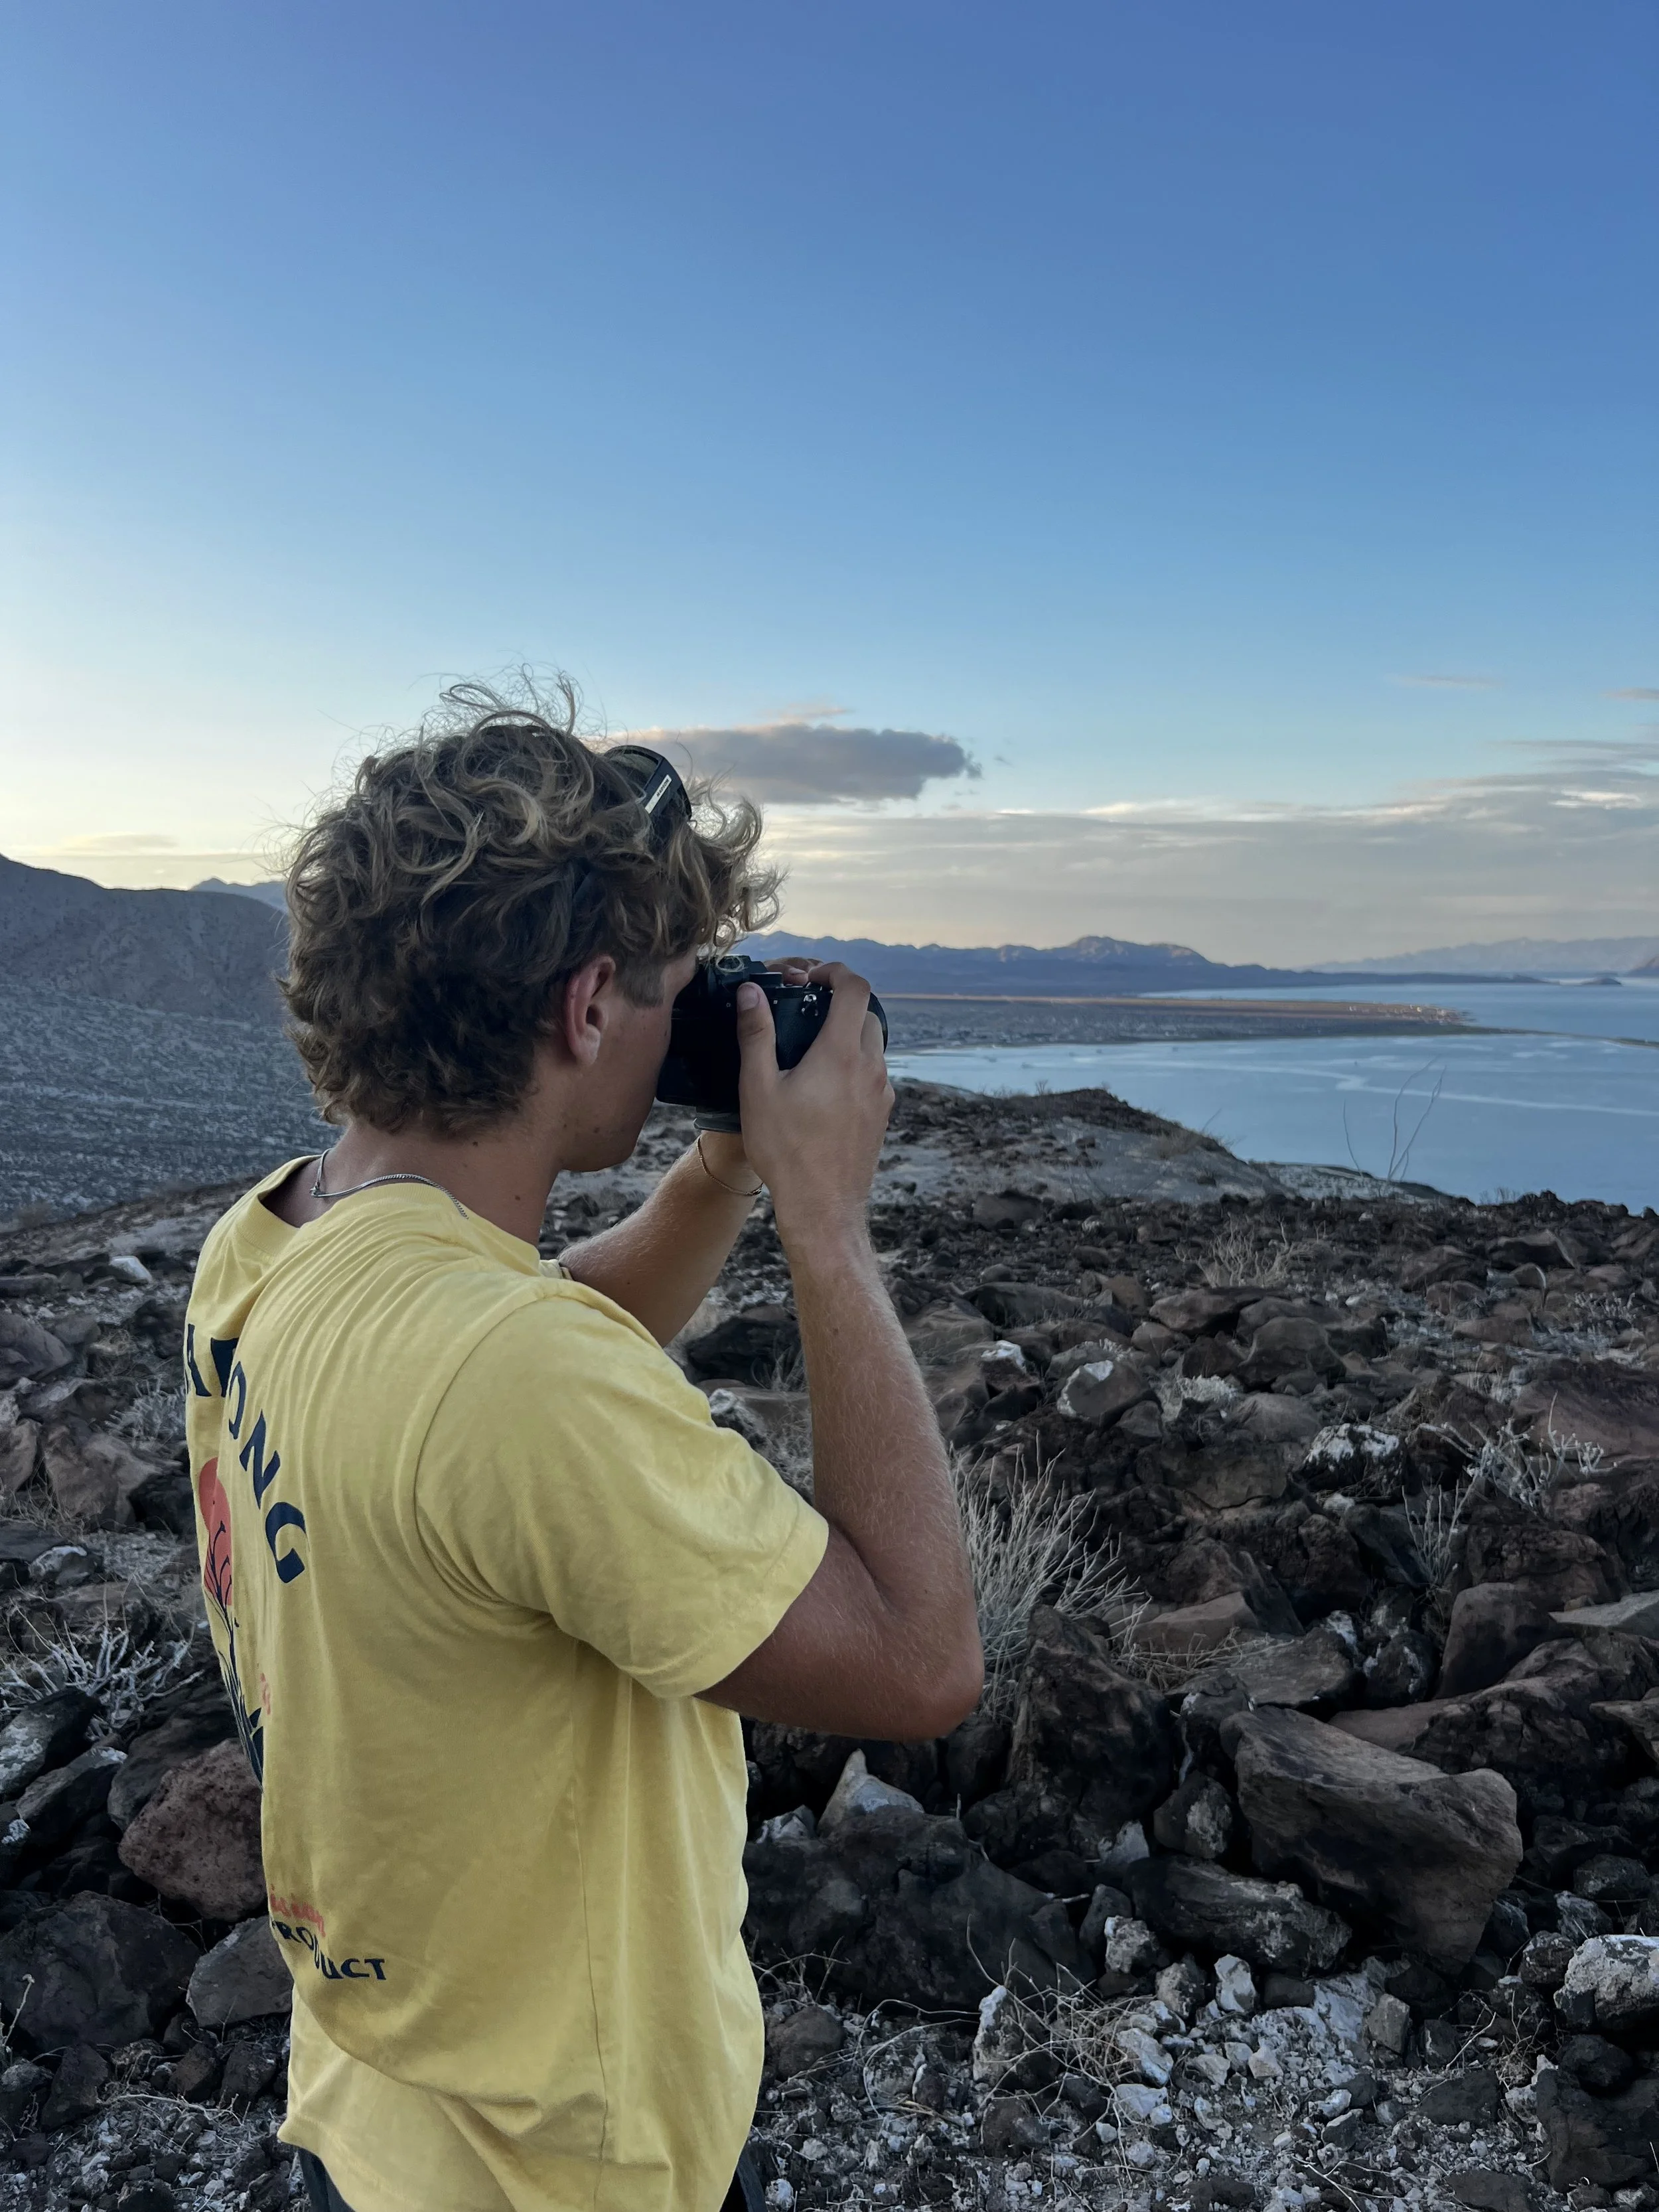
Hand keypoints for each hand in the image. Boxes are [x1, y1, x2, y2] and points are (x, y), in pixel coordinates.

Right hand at [734, 961, 892, 1246]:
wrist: (823, 1207)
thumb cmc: (786, 1149)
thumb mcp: (759, 1088)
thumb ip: (756, 1034)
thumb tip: (750, 992)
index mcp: (841, 1053)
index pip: (855, 988)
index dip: (835, 971)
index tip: (809, 976)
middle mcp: (870, 1066)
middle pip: (866, 1013)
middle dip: (838, 1002)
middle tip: (804, 1009)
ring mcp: (881, 1092)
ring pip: (872, 1045)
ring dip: (846, 1034)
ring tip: (810, 1049)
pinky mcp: (883, 1114)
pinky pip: (873, 1074)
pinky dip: (853, 1064)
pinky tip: (823, 1086)